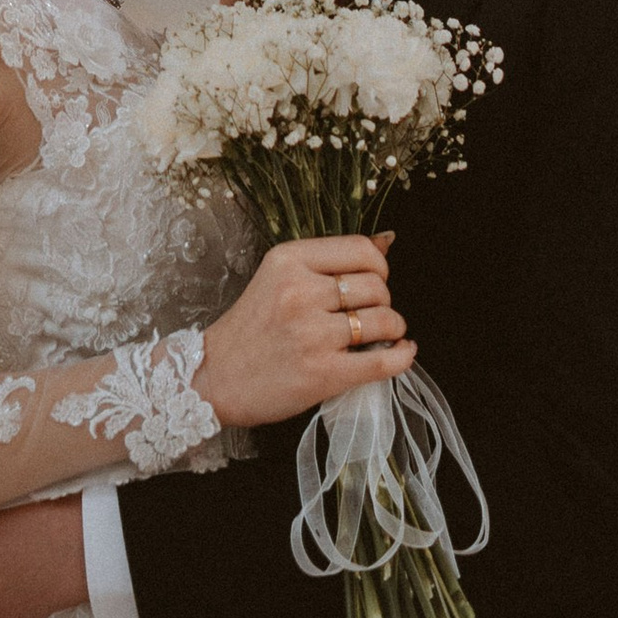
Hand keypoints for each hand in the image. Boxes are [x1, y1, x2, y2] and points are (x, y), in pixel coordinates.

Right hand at [194, 234, 411, 428]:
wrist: (215, 377)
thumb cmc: (249, 328)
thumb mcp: (278, 277)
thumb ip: (328, 260)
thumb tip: (387, 240)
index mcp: (288, 260)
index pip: (360, 249)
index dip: (379, 265)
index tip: (373, 280)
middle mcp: (300, 292)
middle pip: (376, 286)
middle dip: (384, 300)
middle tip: (369, 313)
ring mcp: (313, 334)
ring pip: (384, 321)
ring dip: (393, 328)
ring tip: (382, 335)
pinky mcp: (324, 373)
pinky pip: (384, 361)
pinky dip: (403, 356)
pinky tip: (402, 351)